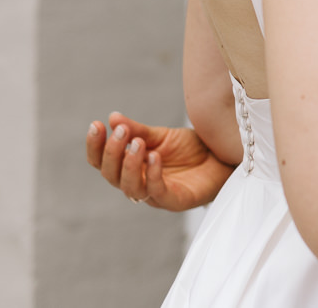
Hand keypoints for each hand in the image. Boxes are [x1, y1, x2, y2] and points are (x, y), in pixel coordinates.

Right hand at [86, 112, 235, 210]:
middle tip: (121, 132)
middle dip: (112, 152)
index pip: (102, 161)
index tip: (96, 125)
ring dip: (130, 164)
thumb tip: (112, 117)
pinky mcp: (173, 200)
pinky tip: (154, 157)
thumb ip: (138, 130)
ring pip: (129, 186)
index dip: (95, 146)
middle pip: (110, 174)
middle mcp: (137, 181)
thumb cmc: (190, 148)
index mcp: (130, 166)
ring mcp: (153, 194)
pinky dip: (152, 174)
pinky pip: (155, 191)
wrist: (222, 158)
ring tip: (138, 143)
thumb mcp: (162, 135)